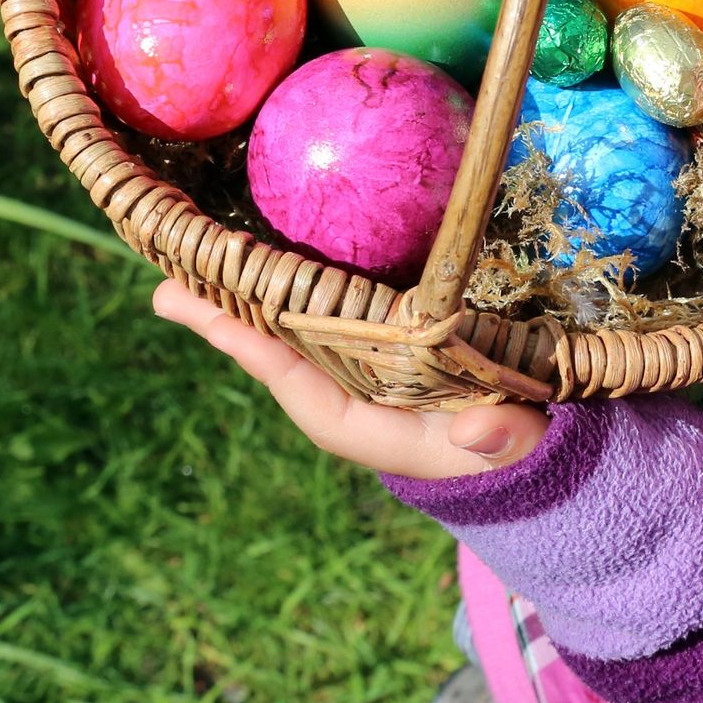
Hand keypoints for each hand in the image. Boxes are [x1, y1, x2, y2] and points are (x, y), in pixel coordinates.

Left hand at [152, 281, 549, 478]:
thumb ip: (503, 438)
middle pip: (284, 354)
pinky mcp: (389, 342)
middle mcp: (359, 396)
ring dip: (252, 297)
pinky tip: (268, 256)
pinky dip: (300, 287)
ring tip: (195, 261)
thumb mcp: (521, 446)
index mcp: (376, 428)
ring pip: (301, 330)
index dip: (256, 352)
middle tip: (165, 286)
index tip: (208, 320)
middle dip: (230, 319)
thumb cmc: (526, 445)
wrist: (538, 444)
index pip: (303, 388)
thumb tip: (477, 429)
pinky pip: (334, 313)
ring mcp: (369, 368)